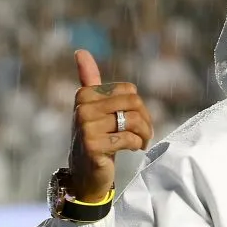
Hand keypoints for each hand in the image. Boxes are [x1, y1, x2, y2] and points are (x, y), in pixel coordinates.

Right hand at [68, 50, 153, 201]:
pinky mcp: (93, 145)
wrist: (85, 175)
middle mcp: (82, 108)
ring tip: (142, 142)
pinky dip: (137, 145)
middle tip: (145, 134)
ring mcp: (86, 127)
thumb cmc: (95, 139)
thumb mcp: (92, 109)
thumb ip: (88, 80)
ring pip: (132, 120)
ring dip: (144, 134)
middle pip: (133, 103)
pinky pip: (128, 138)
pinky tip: (134, 150)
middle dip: (145, 120)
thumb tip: (80, 51)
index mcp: (85, 94)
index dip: (139, 106)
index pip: (128, 91)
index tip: (137, 121)